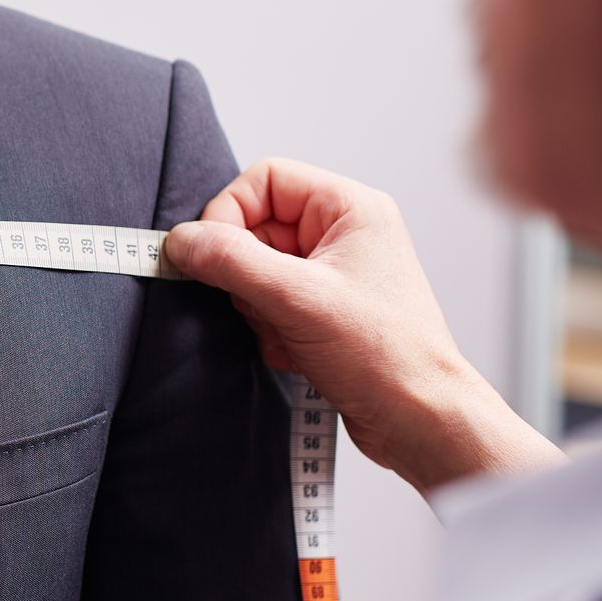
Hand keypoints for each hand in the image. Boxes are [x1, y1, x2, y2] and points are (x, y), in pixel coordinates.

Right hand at [164, 159, 560, 494]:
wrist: (421, 421)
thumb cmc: (386, 355)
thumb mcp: (297, 299)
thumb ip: (232, 260)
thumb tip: (180, 239)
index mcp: (349, 208)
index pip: (264, 179)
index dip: (229, 213)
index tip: (213, 255)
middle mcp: (342, 233)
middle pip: (254, 227)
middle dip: (244, 273)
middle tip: (264, 305)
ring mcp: (332, 273)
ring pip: (254, 270)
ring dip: (256, 308)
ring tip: (288, 334)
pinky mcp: (322, 310)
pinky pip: (266, 302)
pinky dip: (269, 330)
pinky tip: (296, 352)